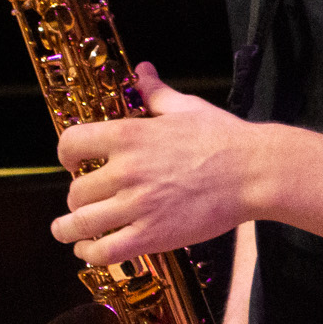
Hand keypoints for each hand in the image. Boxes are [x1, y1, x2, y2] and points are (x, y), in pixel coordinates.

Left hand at [52, 62, 262, 265]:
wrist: (256, 172)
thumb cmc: (224, 138)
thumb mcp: (186, 107)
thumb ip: (155, 92)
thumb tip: (141, 70)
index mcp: (130, 136)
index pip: (71, 143)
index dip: (66, 155)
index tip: (72, 163)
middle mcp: (126, 171)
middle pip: (75, 191)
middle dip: (78, 197)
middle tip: (91, 200)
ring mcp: (137, 205)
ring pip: (80, 224)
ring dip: (70, 229)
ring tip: (71, 230)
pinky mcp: (151, 235)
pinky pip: (103, 251)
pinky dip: (89, 253)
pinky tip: (89, 248)